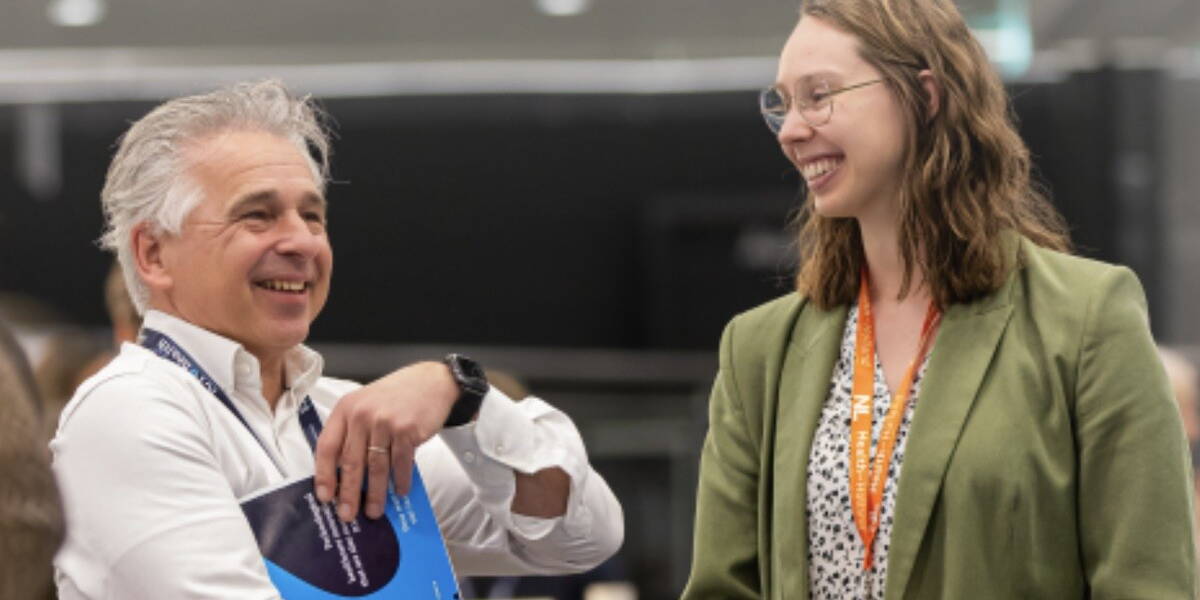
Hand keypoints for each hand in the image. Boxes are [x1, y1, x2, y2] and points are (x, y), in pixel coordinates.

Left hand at [313, 361, 457, 520]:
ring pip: (376, 467)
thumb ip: (351, 431)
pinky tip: (400, 491)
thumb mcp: (365, 404)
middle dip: (348, 493)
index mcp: (346, 409)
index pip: (327, 446)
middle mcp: (362, 415)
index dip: (324, 474)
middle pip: (351, 462)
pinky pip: (401, 463)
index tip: (325, 496)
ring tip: (374, 511)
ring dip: (375, 493)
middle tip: (347, 514)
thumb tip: (343, 474)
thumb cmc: (395, 396)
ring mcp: (386, 423)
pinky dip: (400, 481)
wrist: (431, 381)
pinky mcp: (408, 430)